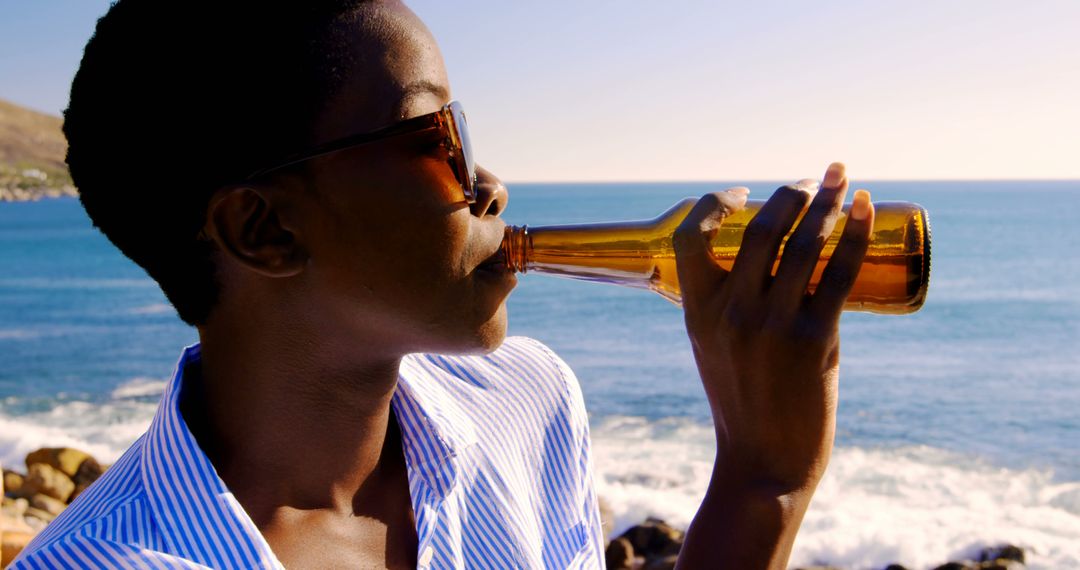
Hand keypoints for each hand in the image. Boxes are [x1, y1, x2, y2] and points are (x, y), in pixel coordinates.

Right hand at [673, 162, 873, 493]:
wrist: (764, 462)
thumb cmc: (743, 404)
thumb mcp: (713, 347)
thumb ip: (728, 306)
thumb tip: (764, 262)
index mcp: (698, 311)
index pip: (691, 234)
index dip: (717, 202)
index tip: (746, 193)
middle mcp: (731, 311)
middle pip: (762, 228)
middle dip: (792, 192)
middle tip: (812, 182)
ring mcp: (773, 325)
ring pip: (804, 242)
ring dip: (828, 200)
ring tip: (843, 179)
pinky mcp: (815, 340)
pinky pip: (840, 272)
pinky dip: (857, 233)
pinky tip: (868, 210)